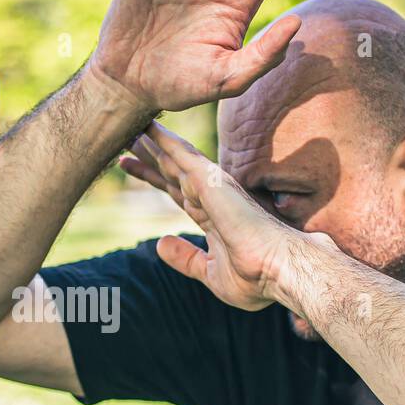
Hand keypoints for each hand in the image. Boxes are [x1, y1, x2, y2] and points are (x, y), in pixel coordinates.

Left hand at [122, 121, 335, 311]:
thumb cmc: (258, 278)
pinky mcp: (212, 183)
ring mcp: (212, 187)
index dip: (151, 177)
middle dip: (146, 154)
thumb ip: (185, 258)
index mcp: (213, 216)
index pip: (175, 191)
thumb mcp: (210, 272)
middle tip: (123, 135)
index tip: (129, 166)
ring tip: (128, 125)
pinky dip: (166, 141)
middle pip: (170, 170)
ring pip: (174, 158)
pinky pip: (183, 157)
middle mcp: (212, 197)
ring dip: (151, 142)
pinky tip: (150, 128)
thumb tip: (159, 244)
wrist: (282, 272)